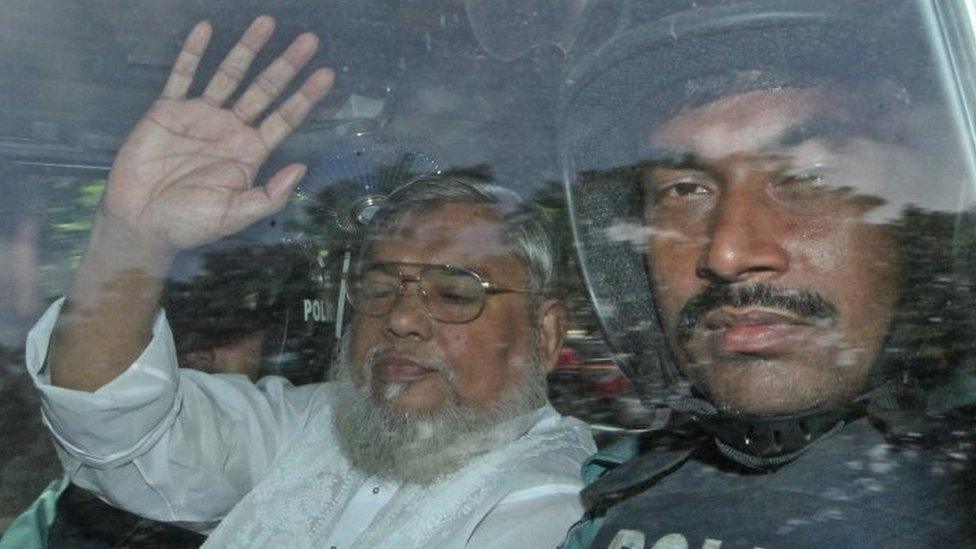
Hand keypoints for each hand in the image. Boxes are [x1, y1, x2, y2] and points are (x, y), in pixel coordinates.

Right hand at [99, 16, 333, 253]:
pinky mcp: (167, 110)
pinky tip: (207, 29)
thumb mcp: (234, 215)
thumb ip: (269, 196)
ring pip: (229, 75)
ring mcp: (200, 116)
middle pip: (264, 90)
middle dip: (286, 65)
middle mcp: (230, 129)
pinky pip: (182, 75)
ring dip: (247, 49)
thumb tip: (302, 169)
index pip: (284, 118)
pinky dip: (193, 52)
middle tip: (309, 40)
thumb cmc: (189, 224)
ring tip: (267, 23)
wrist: (140, 223)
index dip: (305, 96)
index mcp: (250, 152)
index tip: (326, 74)